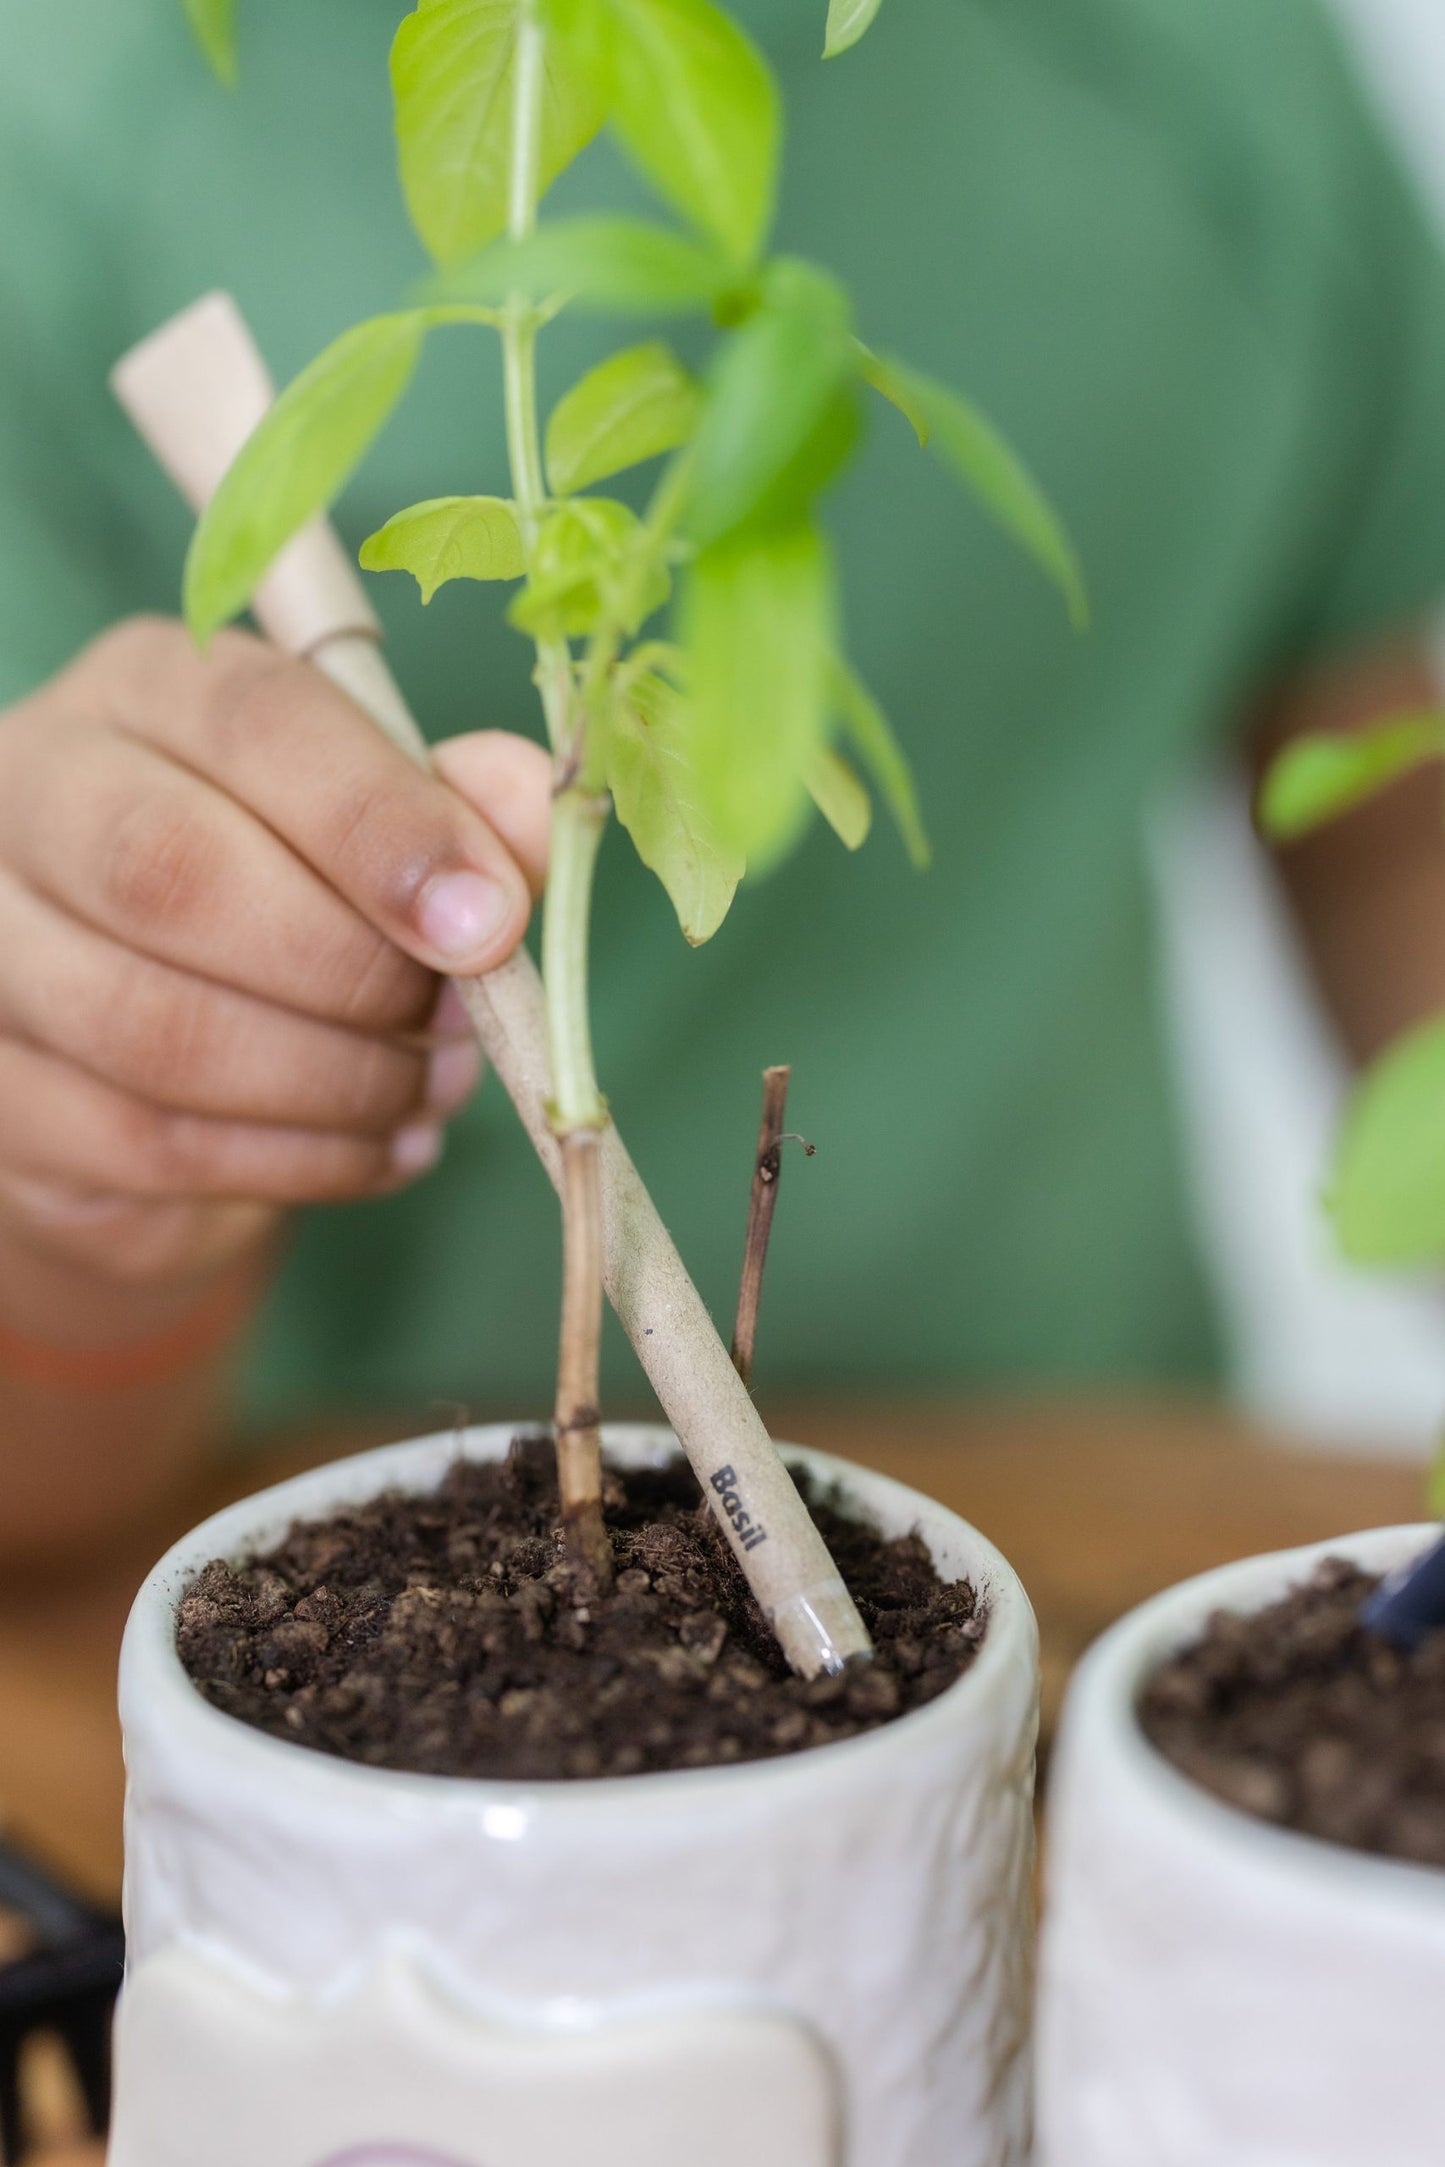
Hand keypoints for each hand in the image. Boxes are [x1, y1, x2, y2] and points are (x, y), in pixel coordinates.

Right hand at [0, 617, 549, 1295]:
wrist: (162, 1053)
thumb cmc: (296, 899)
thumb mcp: (386, 829)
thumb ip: (464, 806)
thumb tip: (534, 798)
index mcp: (151, 690)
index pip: (254, 722)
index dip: (382, 825)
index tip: (488, 922)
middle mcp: (35, 789)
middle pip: (172, 873)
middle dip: (354, 970)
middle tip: (459, 1019)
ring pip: (158, 1028)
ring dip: (336, 1081)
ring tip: (428, 1087)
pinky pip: (152, 1143)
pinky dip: (300, 1161)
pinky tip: (379, 1147)